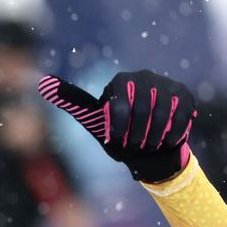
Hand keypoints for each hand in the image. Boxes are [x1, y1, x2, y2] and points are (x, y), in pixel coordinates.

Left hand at [38, 70, 196, 182]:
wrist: (149, 150)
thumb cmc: (117, 134)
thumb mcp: (92, 120)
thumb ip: (71, 101)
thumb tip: (42, 82)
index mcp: (120, 81)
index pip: (119, 106)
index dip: (119, 128)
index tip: (117, 140)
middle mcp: (144, 76)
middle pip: (144, 109)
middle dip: (138, 135)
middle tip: (135, 146)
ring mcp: (166, 84)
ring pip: (164, 113)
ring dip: (155, 137)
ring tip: (149, 145)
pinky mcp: (184, 95)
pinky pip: (182, 116)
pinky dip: (172, 134)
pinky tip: (165, 141)